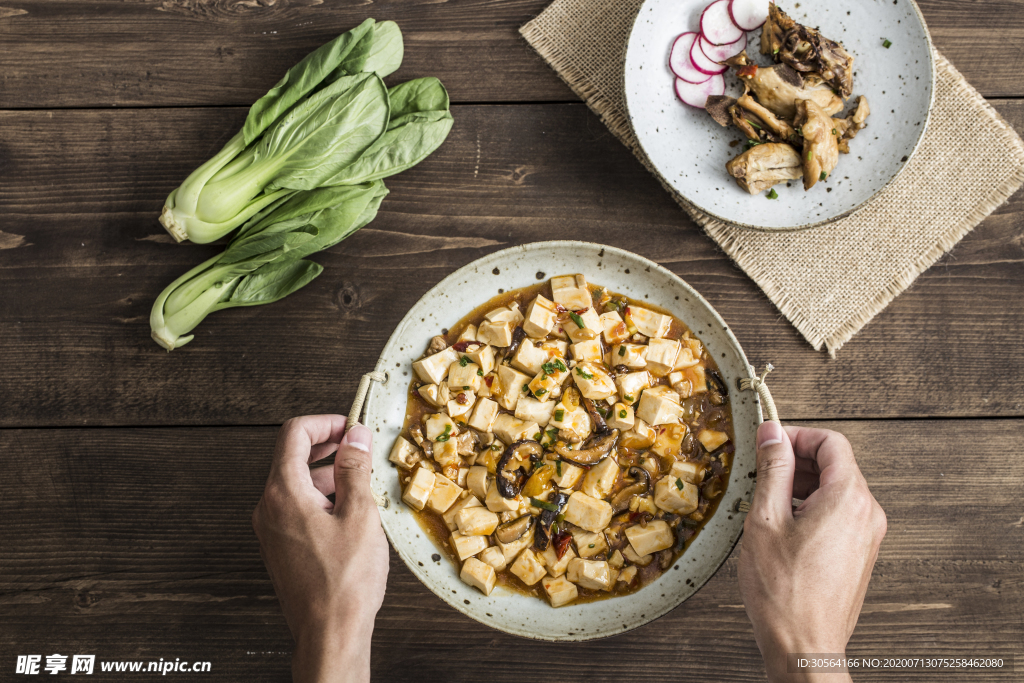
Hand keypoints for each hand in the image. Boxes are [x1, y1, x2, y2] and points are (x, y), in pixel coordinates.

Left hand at [252, 415, 388, 682]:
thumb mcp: (359, 515)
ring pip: (296, 483)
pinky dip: (321, 497)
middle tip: (359, 449)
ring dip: (327, 473)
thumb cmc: (344, 581)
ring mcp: (271, 529)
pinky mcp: (281, 546)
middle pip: (292, 457)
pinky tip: (350, 511)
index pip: (294, 434)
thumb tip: (355, 436)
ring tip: (362, 482)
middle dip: (328, 447)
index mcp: (283, 493)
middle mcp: (269, 508)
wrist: (329, 632)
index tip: (351, 427)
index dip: (325, 423)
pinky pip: (296, 507)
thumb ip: (354, 469)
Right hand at [738, 423, 886, 682]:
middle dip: (797, 461)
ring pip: (837, 490)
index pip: (832, 442)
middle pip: (836, 464)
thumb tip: (773, 434)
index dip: (797, 436)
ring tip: (768, 502)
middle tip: (762, 472)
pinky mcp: (860, 553)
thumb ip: (773, 470)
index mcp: (849, 498)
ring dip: (802, 485)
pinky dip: (812, 508)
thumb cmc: (784, 592)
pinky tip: (783, 527)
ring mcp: (868, 536)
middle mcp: (868, 514)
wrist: (804, 646)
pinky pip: (840, 514)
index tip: (770, 444)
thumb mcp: (767, 519)